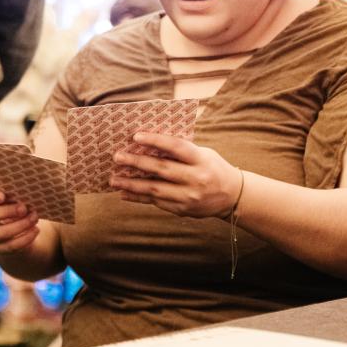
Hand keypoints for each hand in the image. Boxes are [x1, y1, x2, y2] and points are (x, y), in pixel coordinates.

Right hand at [0, 185, 40, 252]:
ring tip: (34, 218)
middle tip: (23, 208)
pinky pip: (9, 246)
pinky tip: (35, 230)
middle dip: (5, 212)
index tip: (2, 196)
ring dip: (19, 226)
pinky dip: (24, 238)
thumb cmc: (10, 202)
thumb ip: (9, 190)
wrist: (12, 225)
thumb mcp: (7, 195)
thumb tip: (23, 187)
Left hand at [111, 132, 241, 217]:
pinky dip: (138, 197)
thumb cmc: (212, 168)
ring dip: (131, 185)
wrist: (233, 196)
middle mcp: (196, 179)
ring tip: (113, 180)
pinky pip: (156, 203)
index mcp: (201, 160)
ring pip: (155, 190)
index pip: (176, 148)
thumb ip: (180, 150)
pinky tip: (124, 193)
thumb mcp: (203, 154)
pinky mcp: (183, 210)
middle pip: (161, 169)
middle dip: (136, 163)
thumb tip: (147, 144)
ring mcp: (189, 197)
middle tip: (117, 157)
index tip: (136, 136)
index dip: (156, 141)